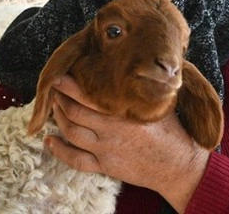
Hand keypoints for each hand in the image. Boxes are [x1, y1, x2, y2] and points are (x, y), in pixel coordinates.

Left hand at [44, 74, 209, 211]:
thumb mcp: (160, 104)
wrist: (179, 165)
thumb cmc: (171, 131)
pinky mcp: (106, 166)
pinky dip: (60, 150)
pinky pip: (76, 160)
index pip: (88, 95)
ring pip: (71, 133)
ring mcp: (106, 150)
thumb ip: (142, 88)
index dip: (69, 86)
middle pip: (74, 112)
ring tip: (54, 107)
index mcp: (125, 111)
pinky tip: (50, 140)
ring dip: (58, 119)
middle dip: (60, 99)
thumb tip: (135, 63)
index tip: (59, 75)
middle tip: (55, 89)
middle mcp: (112, 130)